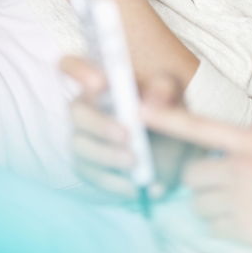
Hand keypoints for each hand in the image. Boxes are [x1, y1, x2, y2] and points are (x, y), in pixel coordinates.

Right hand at [61, 56, 194, 199]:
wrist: (179, 146)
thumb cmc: (167, 108)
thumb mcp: (173, 93)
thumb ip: (164, 89)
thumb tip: (154, 99)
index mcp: (101, 81)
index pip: (72, 66)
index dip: (78, 70)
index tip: (99, 81)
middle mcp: (85, 107)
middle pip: (76, 111)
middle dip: (99, 123)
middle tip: (126, 134)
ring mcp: (83, 138)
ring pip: (81, 145)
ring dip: (107, 154)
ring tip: (134, 161)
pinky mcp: (89, 167)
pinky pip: (92, 175)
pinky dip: (114, 182)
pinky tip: (134, 185)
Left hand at [145, 105, 251, 252]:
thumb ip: (251, 155)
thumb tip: (222, 168)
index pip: (198, 126)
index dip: (165, 119)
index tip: (135, 111)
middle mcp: (242, 166)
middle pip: (192, 176)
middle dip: (203, 187)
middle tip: (230, 192)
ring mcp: (242, 198)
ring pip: (201, 205)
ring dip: (215, 210)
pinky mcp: (245, 229)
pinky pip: (215, 228)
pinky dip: (228, 229)